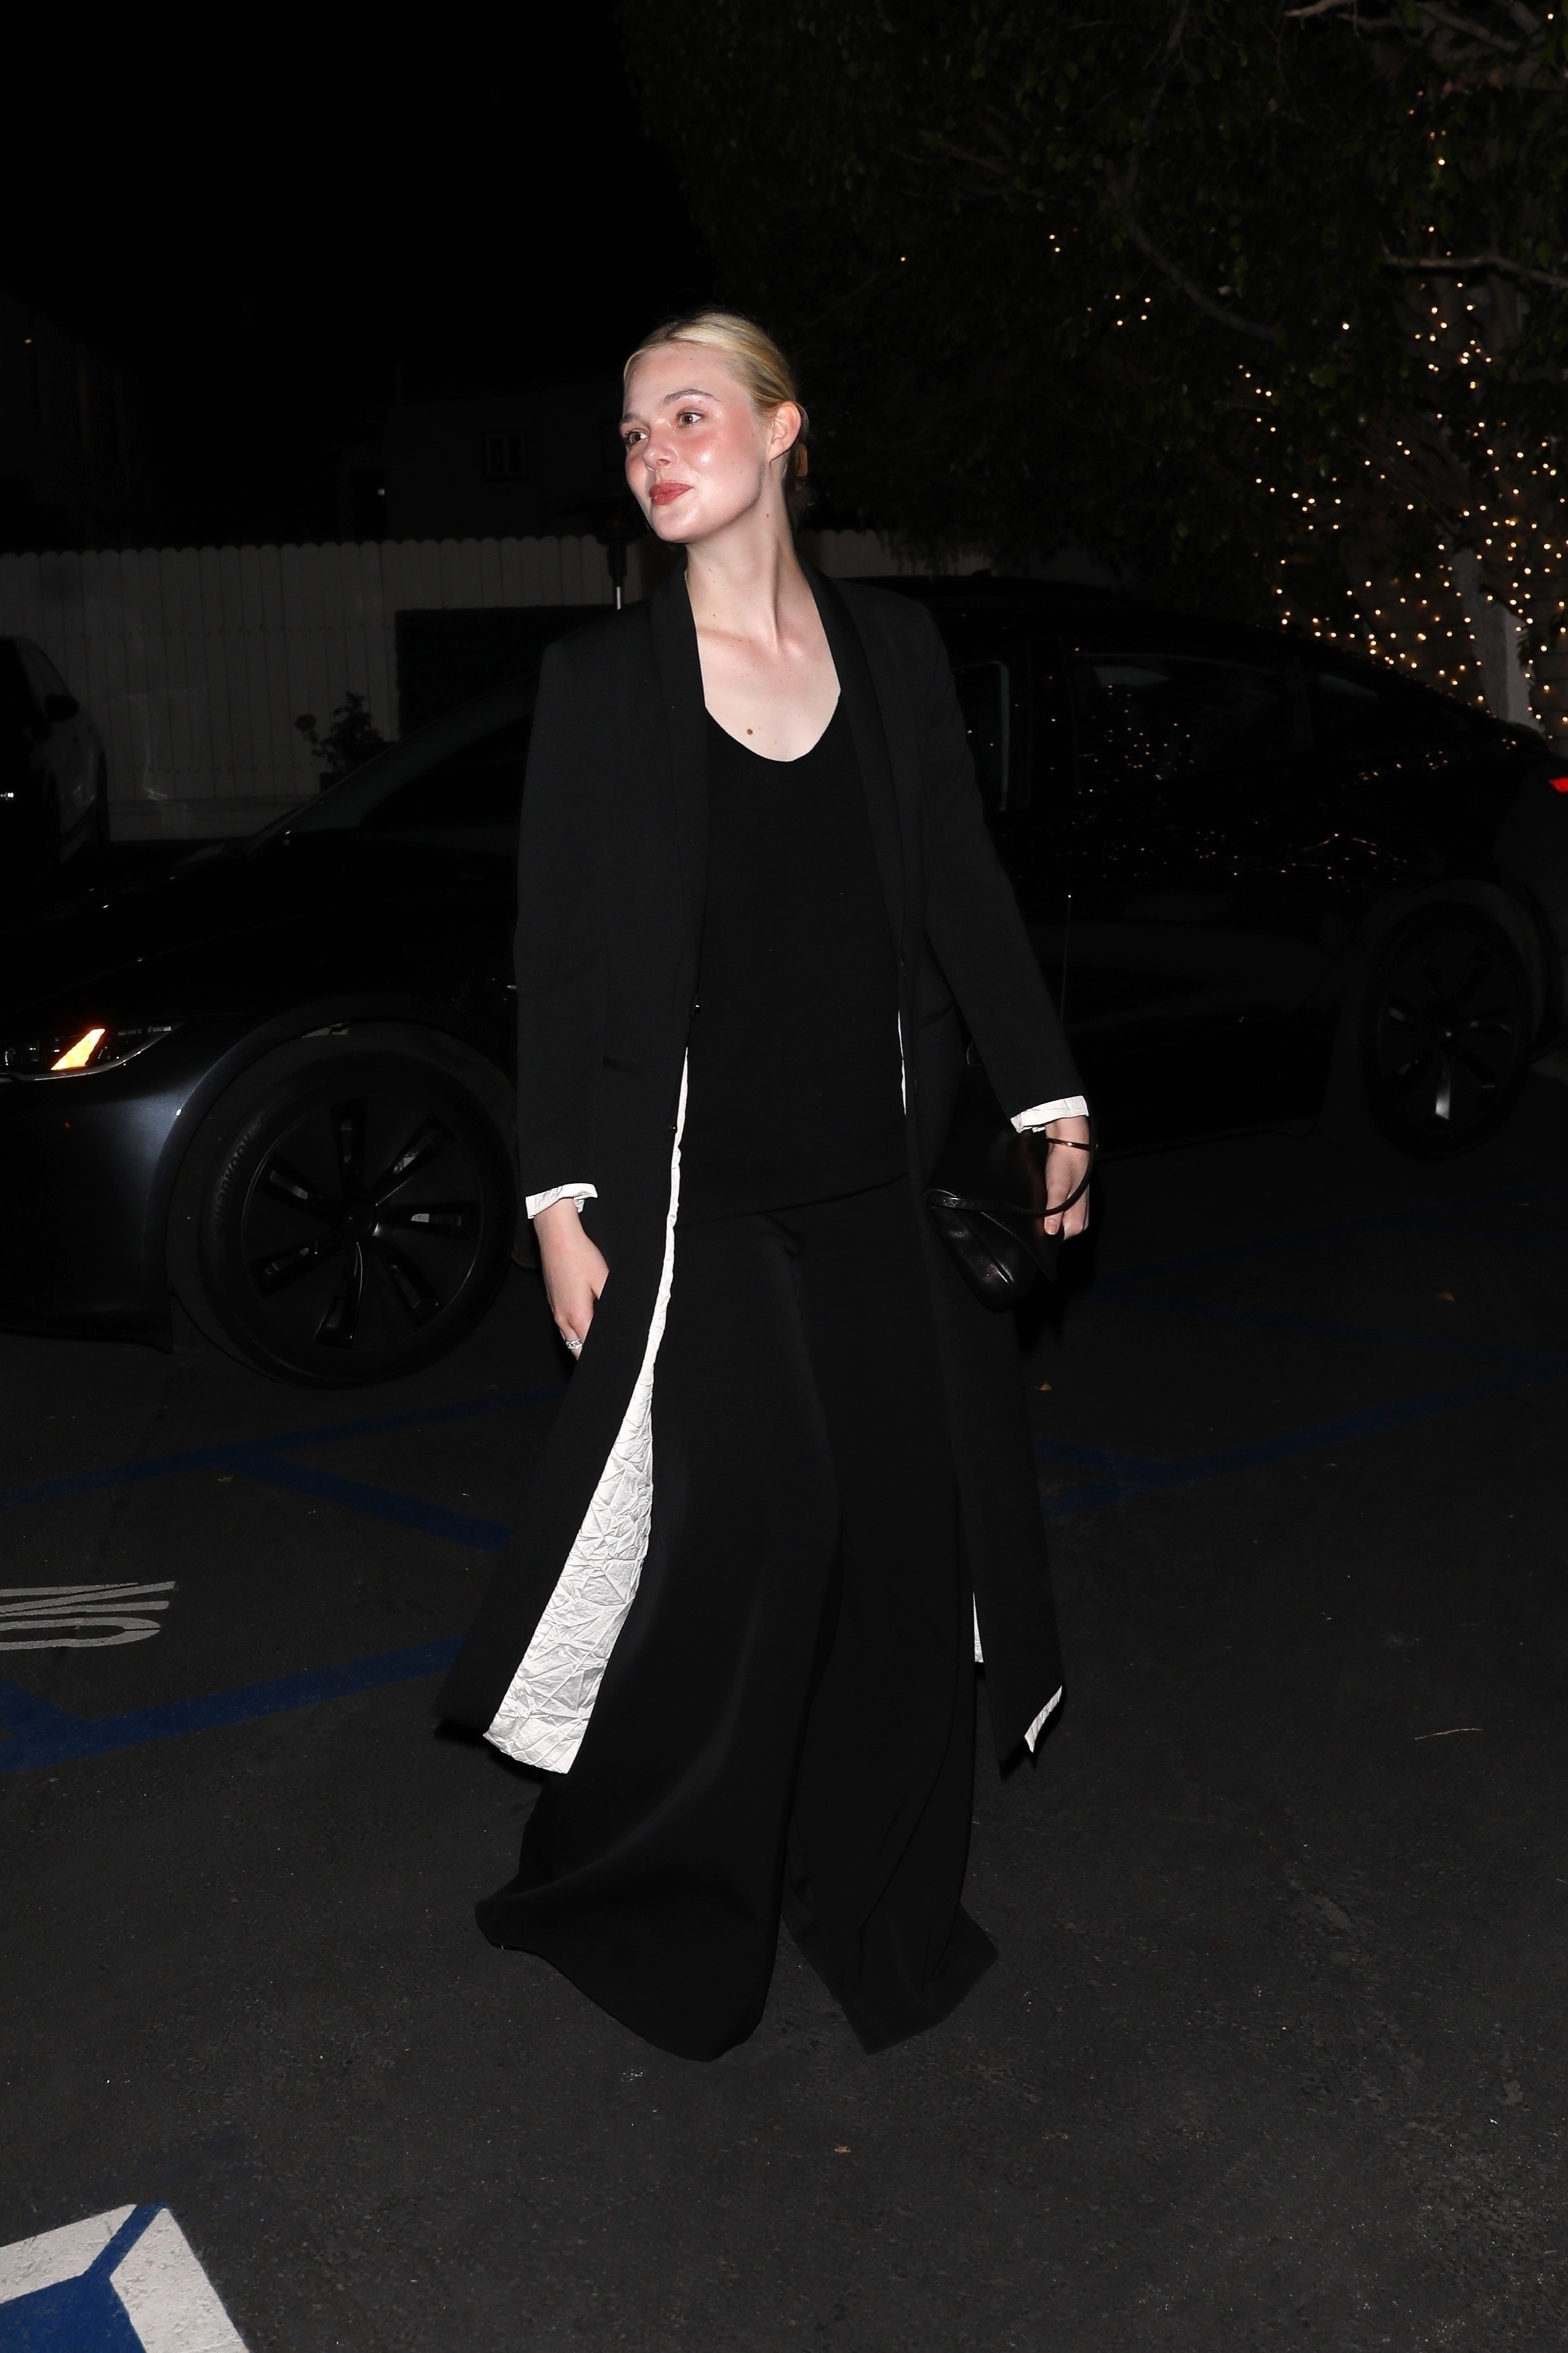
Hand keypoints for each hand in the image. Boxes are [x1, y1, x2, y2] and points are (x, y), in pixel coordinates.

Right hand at [534, 1198, 608, 1355]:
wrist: (556, 1236)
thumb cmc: (580, 1255)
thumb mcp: (605, 1280)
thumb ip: (613, 1306)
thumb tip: (622, 1322)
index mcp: (577, 1317)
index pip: (590, 1351)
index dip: (603, 1356)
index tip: (616, 1359)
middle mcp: (562, 1319)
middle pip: (576, 1351)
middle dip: (591, 1356)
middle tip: (609, 1353)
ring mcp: (555, 1310)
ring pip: (569, 1339)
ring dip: (582, 1344)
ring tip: (600, 1342)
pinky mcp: (553, 1301)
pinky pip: (564, 1326)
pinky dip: (575, 1331)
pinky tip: (587, 1322)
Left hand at [1040, 1115, 1091, 1239]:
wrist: (1070, 1145)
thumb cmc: (1066, 1164)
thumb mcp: (1057, 1187)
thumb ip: (1054, 1210)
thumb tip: (1050, 1232)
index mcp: (1079, 1221)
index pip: (1057, 1239)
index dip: (1043, 1233)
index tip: (1033, 1223)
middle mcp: (1080, 1220)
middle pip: (1057, 1233)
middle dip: (1044, 1225)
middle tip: (1034, 1209)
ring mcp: (1075, 1213)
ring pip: (1055, 1224)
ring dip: (1045, 1217)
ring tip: (1037, 1204)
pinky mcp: (1069, 1205)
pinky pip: (1056, 1215)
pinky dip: (1048, 1211)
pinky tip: (1041, 1202)